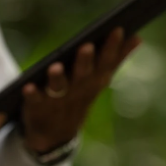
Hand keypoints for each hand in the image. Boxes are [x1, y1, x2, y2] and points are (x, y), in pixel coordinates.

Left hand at [22, 28, 140, 152]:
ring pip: (59, 89)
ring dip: (58, 78)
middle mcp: (78, 91)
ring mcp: (57, 101)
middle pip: (83, 75)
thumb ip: (116, 59)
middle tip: (87, 46)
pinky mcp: (37, 108)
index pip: (106, 63)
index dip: (113, 47)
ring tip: (55, 66)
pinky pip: (34, 101)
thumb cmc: (78, 97)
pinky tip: (27, 86)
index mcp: (94, 82)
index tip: (118, 29)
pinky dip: (32, 95)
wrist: (55, 136)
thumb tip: (138, 37)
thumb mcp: (99, 80)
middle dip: (86, 61)